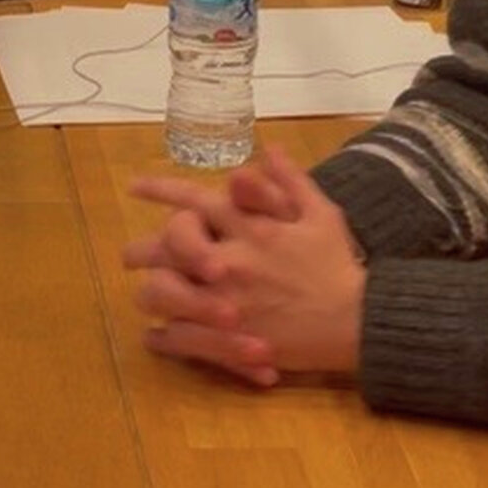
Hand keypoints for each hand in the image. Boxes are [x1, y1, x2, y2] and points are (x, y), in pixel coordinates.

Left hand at [122, 147, 365, 386]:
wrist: (356, 321)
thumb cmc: (338, 266)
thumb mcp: (321, 214)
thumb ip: (290, 181)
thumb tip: (269, 149)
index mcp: (248, 226)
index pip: (192, 199)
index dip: (160, 189)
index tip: (135, 187)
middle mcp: (228, 260)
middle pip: (164, 246)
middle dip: (141, 249)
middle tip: (130, 256)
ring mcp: (222, 300)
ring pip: (160, 292)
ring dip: (151, 291)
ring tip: (149, 294)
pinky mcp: (225, 338)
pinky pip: (176, 336)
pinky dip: (162, 336)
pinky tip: (158, 335)